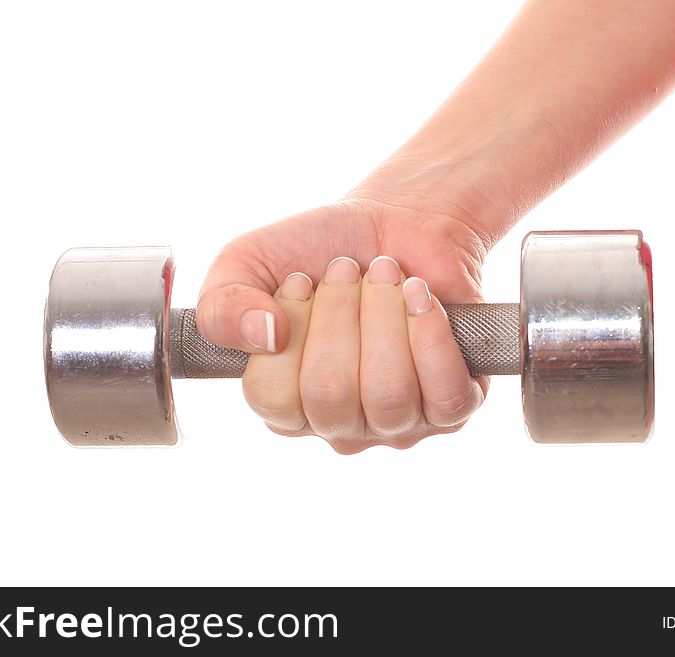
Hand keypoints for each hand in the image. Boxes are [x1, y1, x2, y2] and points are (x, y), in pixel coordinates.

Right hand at [197, 198, 489, 452]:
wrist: (397, 219)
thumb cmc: (319, 249)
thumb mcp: (247, 262)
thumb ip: (222, 304)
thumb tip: (262, 336)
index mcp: (284, 405)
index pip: (273, 399)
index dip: (290, 328)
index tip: (302, 280)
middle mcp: (339, 425)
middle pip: (331, 396)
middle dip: (340, 313)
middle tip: (347, 269)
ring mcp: (397, 423)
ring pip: (388, 395)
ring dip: (385, 315)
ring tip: (385, 274)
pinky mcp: (451, 406)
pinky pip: (445, 395)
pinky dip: (431, 334)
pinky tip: (419, 294)